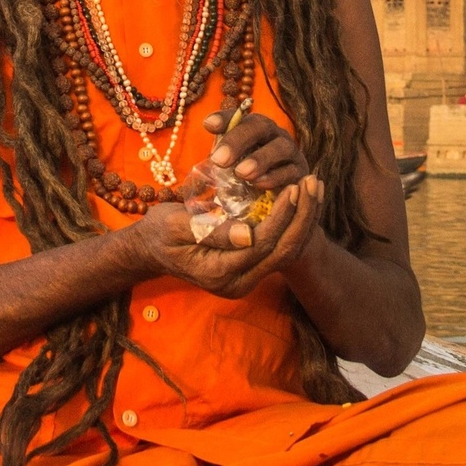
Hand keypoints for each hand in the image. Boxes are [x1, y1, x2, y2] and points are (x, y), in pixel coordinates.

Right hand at [118, 175, 320, 297]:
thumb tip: (248, 233)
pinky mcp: (249, 269)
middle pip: (282, 252)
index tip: (294, 185)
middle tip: (313, 182)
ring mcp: (245, 279)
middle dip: (303, 217)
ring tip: (314, 188)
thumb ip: (209, 232)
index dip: (282, 215)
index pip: (262, 244)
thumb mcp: (175, 226)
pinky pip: (277, 248)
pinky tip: (301, 200)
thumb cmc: (158, 232)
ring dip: (303, 220)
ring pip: (285, 252)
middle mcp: (237, 283)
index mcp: (219, 274)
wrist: (150, 250)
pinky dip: (292, 224)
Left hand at [200, 108, 307, 190]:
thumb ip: (218, 160)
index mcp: (253, 127)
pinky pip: (290, 170)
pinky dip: (274, 177)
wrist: (279, 195)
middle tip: (219, 160)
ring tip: (241, 173)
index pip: (238, 115)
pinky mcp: (300, 171)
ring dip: (259, 159)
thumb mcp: (231, 166)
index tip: (208, 125)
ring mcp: (289, 151)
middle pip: (259, 126)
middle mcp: (273, 133)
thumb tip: (195, 174)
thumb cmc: (248, 177)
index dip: (224, 118)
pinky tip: (258, 185)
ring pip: (278, 147)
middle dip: (238, 141)